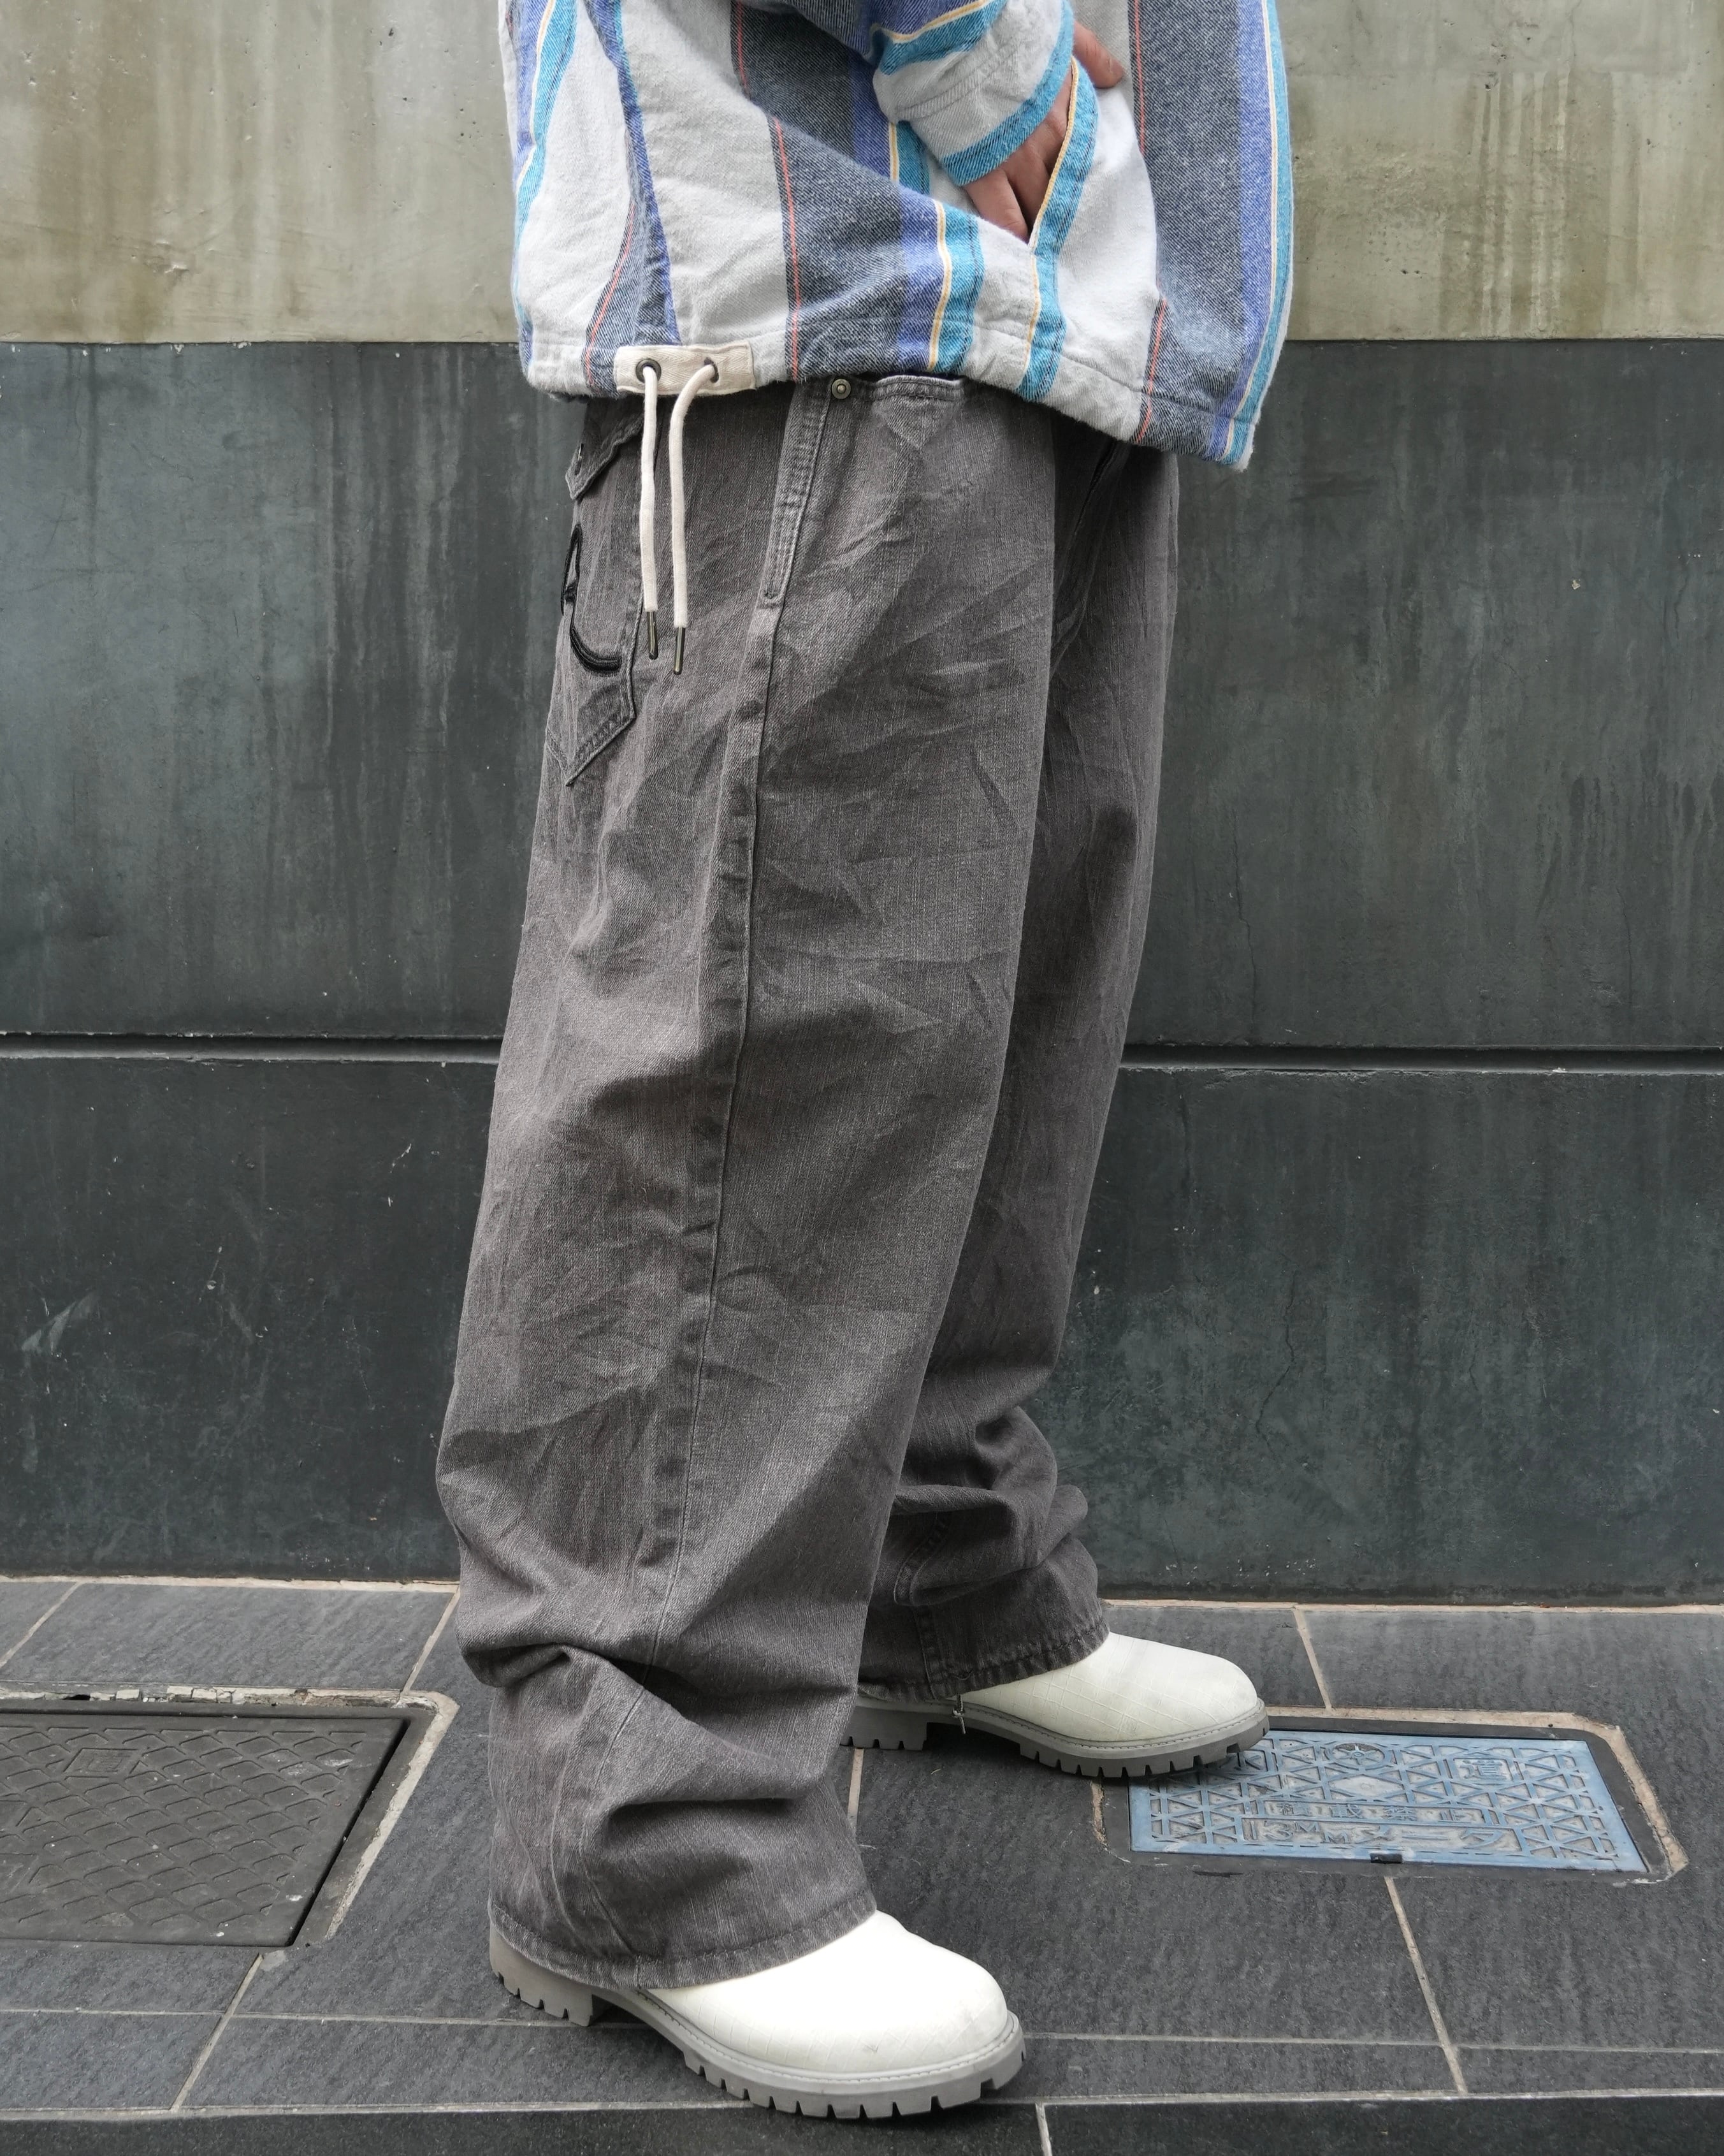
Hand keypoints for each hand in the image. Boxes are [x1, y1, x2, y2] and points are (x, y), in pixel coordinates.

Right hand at [961, 24, 1123, 238]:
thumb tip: (1115, 77)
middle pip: (1065, 192)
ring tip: (1048, 258)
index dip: (1087, 184)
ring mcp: (1017, 161)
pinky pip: (1004, 218)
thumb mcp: (1060, 33)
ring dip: (1044, 232)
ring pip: (1039, 209)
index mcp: (1067, 110)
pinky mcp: (985, 173)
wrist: (963, 34)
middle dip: (1068, 217)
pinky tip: (1020, 256)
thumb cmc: (1008, 30)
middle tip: (1073, 243)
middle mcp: (1049, 141)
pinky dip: (1014, 238)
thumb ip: (1090, 56)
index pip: (1084, 158)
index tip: (1092, 205)